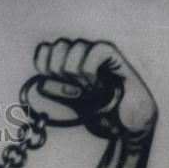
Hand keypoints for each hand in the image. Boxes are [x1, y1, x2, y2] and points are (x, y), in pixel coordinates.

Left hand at [34, 39, 156, 136]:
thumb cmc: (100, 111)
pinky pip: (96, 50)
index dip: (43, 65)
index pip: (44, 49)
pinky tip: (96, 83)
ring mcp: (96, 52)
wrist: (126, 121)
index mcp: (67, 61)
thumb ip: (57, 90)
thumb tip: (42, 81)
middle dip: (60, 71)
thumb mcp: (72, 102)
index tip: (53, 83)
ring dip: (76, 72)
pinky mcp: (113, 55)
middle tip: (75, 88)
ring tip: (89, 87)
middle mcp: (81, 53)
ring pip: (74, 46)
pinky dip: (90, 70)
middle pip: (58, 45)